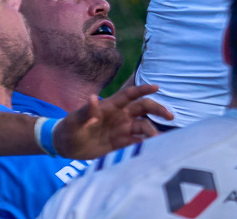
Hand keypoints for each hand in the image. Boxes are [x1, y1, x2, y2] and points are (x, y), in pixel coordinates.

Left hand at [52, 84, 171, 158]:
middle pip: (144, 108)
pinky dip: (145, 144)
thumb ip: (86, 111)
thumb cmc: (70, 128)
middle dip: (158, 110)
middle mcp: (121, 115)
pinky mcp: (121, 143)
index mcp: (112, 105)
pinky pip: (137, 142)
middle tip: (170, 117)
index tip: (156, 87)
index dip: (143, 89)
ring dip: (152, 131)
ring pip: (144, 126)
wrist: (67, 146)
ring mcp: (122, 129)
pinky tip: (151, 149)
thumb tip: (93, 98)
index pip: (131, 94)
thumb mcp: (74, 120)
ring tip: (159, 140)